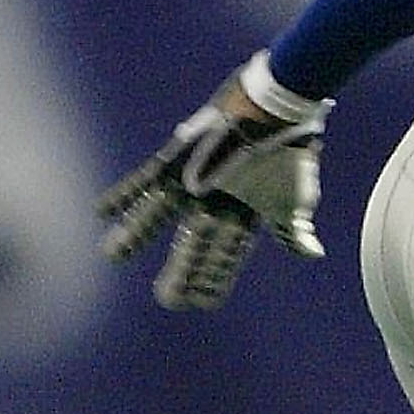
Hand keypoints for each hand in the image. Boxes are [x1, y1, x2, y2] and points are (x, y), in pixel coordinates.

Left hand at [96, 55, 329, 309]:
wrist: (274, 110)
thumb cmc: (289, 156)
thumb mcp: (295, 200)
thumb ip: (293, 230)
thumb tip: (311, 253)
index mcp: (242, 213)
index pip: (226, 254)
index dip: (215, 278)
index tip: (204, 304)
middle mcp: (212, 200)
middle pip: (192, 243)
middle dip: (181, 272)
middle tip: (168, 300)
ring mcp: (192, 180)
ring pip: (159, 215)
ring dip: (136, 235)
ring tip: (113, 255)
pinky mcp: (175, 159)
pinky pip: (143, 180)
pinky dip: (122, 195)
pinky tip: (101, 211)